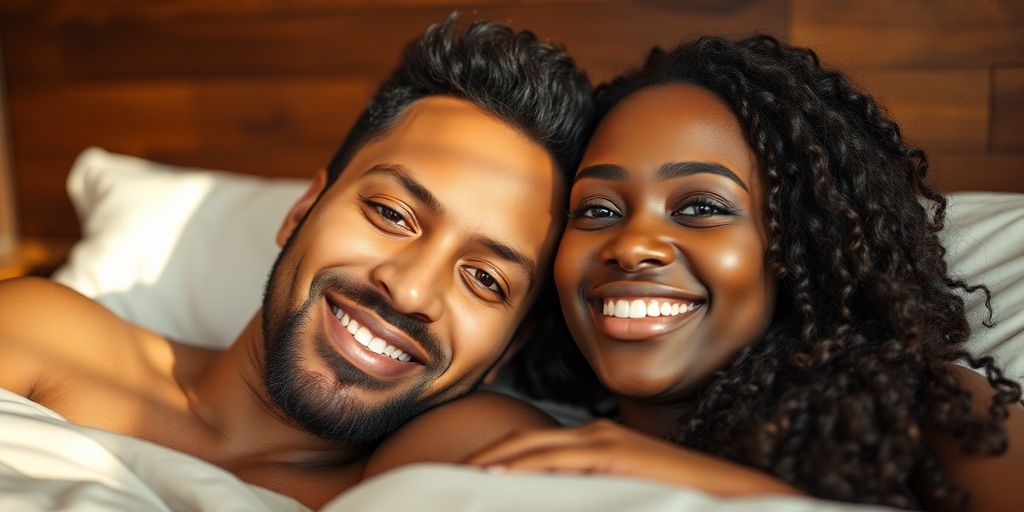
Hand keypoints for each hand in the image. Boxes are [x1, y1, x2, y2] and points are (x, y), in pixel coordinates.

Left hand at [464, 419, 799, 496]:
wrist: (730, 492)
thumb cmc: (675, 497)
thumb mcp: (622, 493)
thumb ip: (590, 492)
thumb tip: (553, 503)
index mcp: (594, 443)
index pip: (531, 450)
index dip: (494, 461)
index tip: (463, 477)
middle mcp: (594, 435)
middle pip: (523, 444)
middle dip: (484, 458)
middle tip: (447, 475)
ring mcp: (604, 441)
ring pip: (533, 449)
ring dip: (494, 461)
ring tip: (460, 476)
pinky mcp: (615, 454)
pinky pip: (559, 460)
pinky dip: (523, 466)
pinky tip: (496, 477)